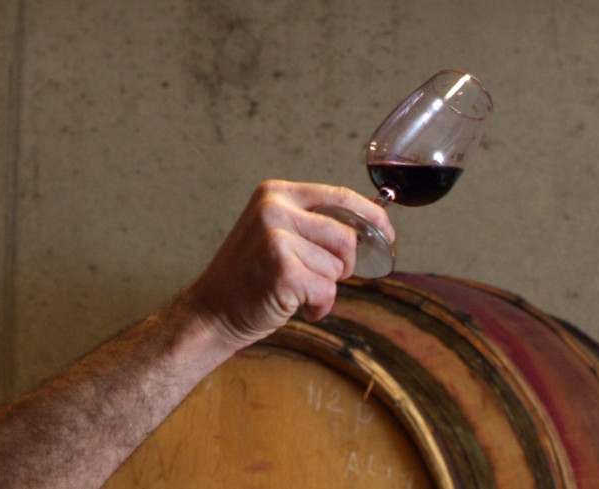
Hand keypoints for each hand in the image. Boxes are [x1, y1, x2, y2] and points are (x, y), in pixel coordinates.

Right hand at [181, 180, 394, 348]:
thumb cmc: (250, 277)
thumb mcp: (276, 233)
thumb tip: (371, 226)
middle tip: (319, 278)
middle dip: (344, 265)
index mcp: (276, 193)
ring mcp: (277, 239)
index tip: (387, 234)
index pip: (342, 195)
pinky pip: (327, 291)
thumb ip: (316, 223)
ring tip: (296, 291)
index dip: (373, 216)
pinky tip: (295, 306)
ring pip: (339, 267)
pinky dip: (319, 307)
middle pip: (347, 236)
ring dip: (326, 288)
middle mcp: (275, 209)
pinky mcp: (283, 270)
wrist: (211, 313)